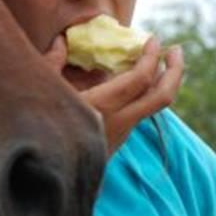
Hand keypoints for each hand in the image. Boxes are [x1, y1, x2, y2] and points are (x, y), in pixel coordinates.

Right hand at [44, 36, 184, 153]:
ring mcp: (122, 134)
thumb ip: (52, 63)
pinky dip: (147, 94)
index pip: (140, 78)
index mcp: (102, 106)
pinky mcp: (118, 141)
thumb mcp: (41, 92)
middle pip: (163, 96)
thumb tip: (63, 40)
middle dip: (176, 71)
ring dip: (163, 83)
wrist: (45, 177)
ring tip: (161, 62)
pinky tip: (137, 83)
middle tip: (177, 50)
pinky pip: (140, 114)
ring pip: (154, 107)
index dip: (151, 56)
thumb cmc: (38, 129)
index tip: (153, 39)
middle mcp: (120, 122)